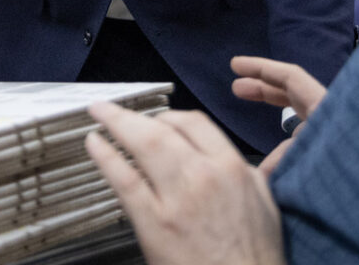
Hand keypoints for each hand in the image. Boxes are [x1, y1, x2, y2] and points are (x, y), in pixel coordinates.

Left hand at [85, 101, 284, 264]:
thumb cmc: (255, 254)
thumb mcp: (264, 202)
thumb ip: (248, 172)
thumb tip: (234, 157)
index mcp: (231, 167)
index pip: (194, 123)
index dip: (169, 116)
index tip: (156, 120)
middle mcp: (203, 175)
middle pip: (162, 128)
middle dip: (132, 114)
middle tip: (111, 109)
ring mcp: (176, 199)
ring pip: (142, 145)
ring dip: (115, 123)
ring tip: (98, 114)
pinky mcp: (154, 224)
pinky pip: (125, 181)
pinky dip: (106, 158)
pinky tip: (94, 145)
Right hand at [230, 56, 328, 174]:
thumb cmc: (353, 160)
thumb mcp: (312, 155)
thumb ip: (283, 161)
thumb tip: (259, 177)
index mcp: (324, 104)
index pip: (289, 76)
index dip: (261, 68)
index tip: (235, 65)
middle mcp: (329, 111)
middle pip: (292, 91)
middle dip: (263, 87)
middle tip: (235, 88)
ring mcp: (334, 128)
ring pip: (299, 112)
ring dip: (273, 110)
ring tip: (251, 119)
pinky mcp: (337, 148)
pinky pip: (307, 133)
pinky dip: (287, 135)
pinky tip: (276, 148)